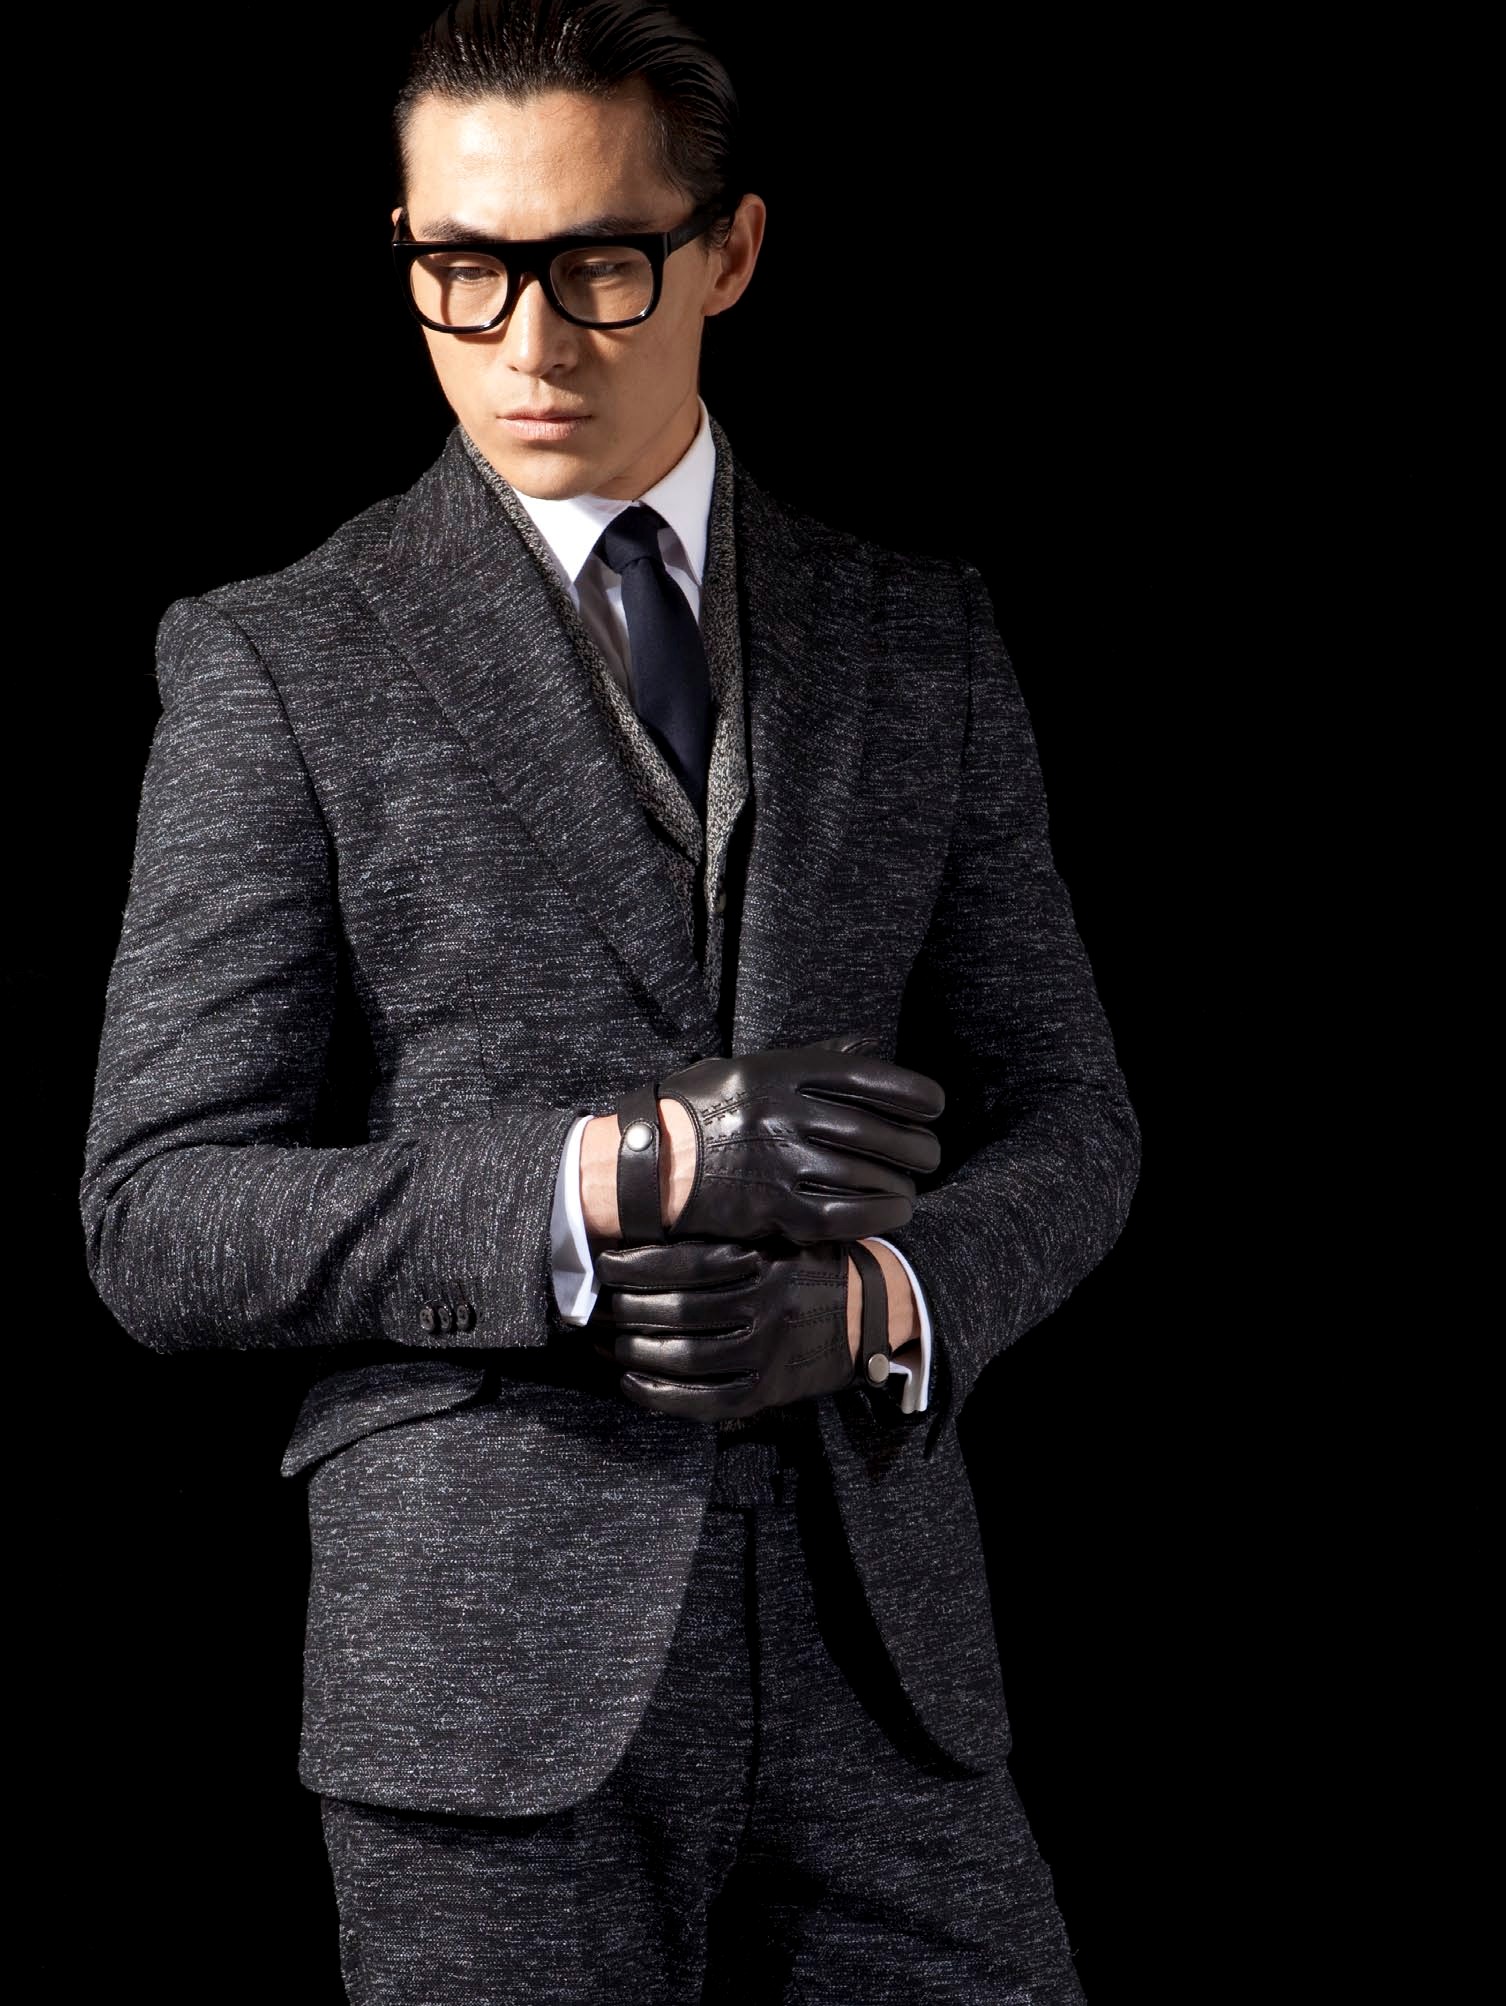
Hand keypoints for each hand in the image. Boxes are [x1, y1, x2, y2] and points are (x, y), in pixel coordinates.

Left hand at [592, 1236, 859, 1420]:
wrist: (867, 1312)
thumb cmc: (806, 1267)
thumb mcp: (776, 1236)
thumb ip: (724, 1236)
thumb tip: (648, 1234)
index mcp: (763, 1262)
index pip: (683, 1263)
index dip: (635, 1266)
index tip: (605, 1266)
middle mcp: (766, 1306)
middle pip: (677, 1311)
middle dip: (626, 1311)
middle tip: (598, 1309)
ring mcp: (768, 1353)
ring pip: (685, 1357)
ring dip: (634, 1353)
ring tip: (606, 1344)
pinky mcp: (768, 1390)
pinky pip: (705, 1400)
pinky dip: (662, 1395)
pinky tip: (632, 1384)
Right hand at [651, 1032, 944, 1244]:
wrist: (648, 1161)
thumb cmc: (703, 1110)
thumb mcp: (751, 1068)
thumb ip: (811, 1060)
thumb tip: (866, 1048)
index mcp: (783, 1072)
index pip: (871, 1079)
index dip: (916, 1095)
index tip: (935, 1107)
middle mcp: (786, 1114)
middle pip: (879, 1131)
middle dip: (918, 1146)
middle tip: (929, 1154)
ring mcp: (781, 1163)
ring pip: (869, 1175)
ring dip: (903, 1184)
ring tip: (910, 1187)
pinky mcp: (774, 1209)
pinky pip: (847, 1214)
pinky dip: (881, 1215)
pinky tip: (894, 1212)